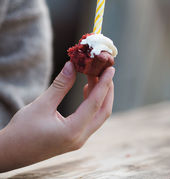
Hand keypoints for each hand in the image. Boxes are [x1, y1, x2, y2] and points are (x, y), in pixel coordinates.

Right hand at [0, 62, 114, 171]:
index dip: (104, 83)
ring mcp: (78, 140)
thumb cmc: (22, 131)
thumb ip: (60, 85)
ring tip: (94, 76)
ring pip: (98, 115)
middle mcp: (80, 138)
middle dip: (106, 90)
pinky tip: (86, 90)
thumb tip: (72, 65)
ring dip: (99, 96)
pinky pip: (90, 119)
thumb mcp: (41, 105)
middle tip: (104, 71)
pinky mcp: (74, 138)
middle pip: (103, 111)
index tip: (110, 68)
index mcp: (73, 131)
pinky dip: (92, 103)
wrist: (10, 153)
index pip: (95, 103)